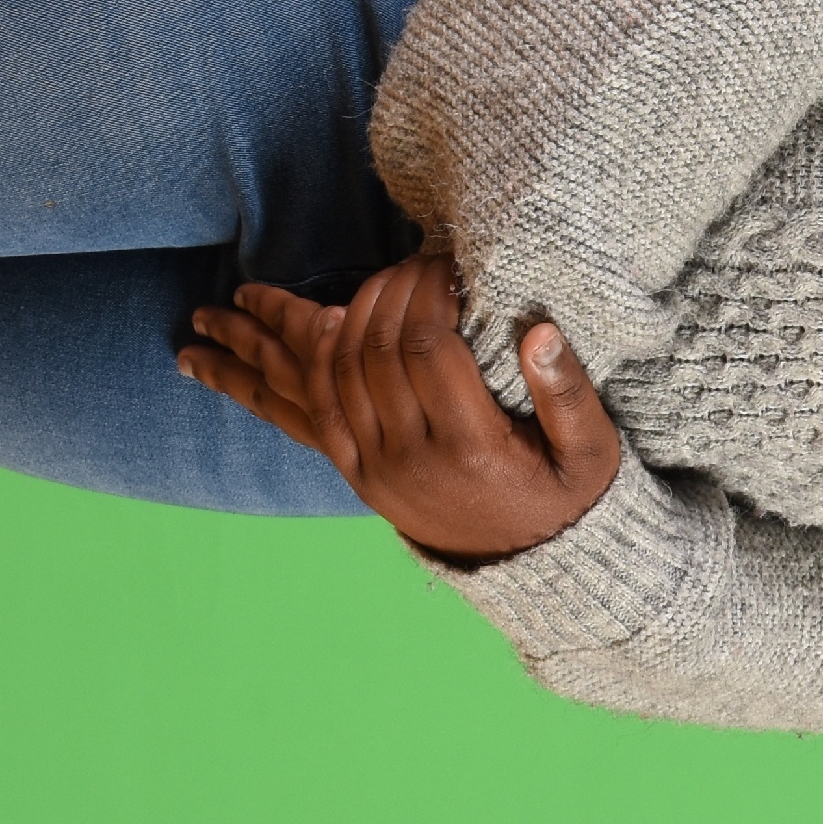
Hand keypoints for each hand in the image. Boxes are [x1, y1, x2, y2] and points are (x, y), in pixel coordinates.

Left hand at [178, 253, 621, 562]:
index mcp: (469, 445)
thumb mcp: (592, 450)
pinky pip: (297, 419)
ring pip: (312, 385)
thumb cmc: (568, 495)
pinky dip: (263, 381)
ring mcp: (373, 469)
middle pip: (365, 355)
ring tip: (229, 301)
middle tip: (390, 261)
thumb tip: (539, 329)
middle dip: (366, 296)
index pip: (425, 346)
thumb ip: (568, 390)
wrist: (536, 565)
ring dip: (268, 338)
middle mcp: (409, 458)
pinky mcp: (354, 475)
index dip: (426, 291)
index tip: (442, 259)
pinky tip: (231, 357)